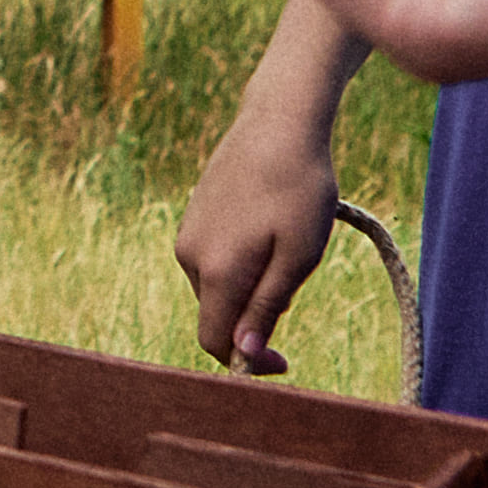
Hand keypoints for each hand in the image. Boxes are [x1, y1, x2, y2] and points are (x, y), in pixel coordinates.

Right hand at [179, 117, 344, 375]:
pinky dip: (240, 263)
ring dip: (249, 288)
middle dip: (254, 318)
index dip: (247, 365)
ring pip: (217, 286)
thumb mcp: (299, 256)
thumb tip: (243, 355)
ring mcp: (188, 233)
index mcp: (217, 271)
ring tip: (288, 245)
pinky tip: (269, 227)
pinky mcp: (193, 215)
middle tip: (298, 279)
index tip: (285, 362)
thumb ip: (266, 307)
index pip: (215, 342)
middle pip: (217, 314)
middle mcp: (190, 256)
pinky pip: (214, 259)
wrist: (278, 123)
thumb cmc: (300, 190)